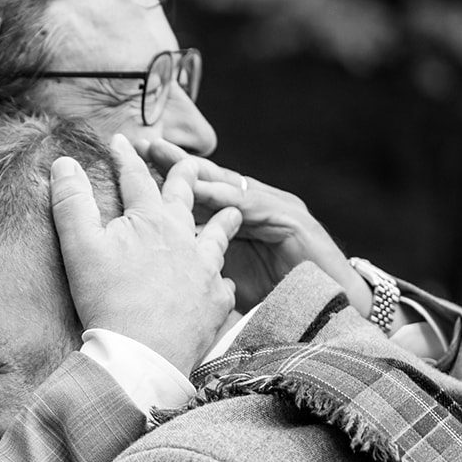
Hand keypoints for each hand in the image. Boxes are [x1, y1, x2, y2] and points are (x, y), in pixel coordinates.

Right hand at [51, 133, 242, 376]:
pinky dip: (222, 279)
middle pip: (186, 198)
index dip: (127, 157)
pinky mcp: (215, 301)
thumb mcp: (79, 247)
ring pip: (218, 236)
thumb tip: (63, 162)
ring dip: (223, 221)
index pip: (137, 178)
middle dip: (185, 176)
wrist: (142, 355)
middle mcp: (184, 238)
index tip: (122, 141)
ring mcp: (204, 270)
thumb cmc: (106, 300)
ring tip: (234, 211)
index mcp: (151, 220)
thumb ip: (71, 202)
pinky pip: (224, 284)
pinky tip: (223, 281)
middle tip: (191, 163)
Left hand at [139, 141, 374, 316]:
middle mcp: (256, 207)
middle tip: (145, 145)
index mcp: (238, 220)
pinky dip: (226, 197)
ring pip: (229, 186)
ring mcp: (276, 209)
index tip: (134, 167)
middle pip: (209, 180)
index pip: (198, 193)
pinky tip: (202, 190)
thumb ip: (199, 263)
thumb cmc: (276, 299)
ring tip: (166, 158)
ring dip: (196, 172)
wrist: (328, 315)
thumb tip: (160, 264)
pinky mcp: (292, 220)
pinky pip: (252, 205)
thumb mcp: (225, 279)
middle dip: (177, 163)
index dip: (168, 180)